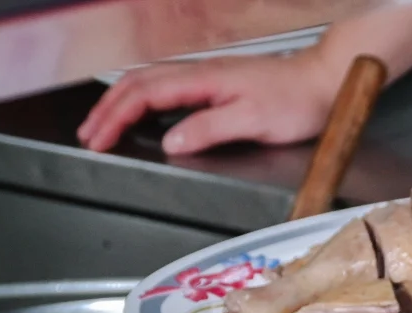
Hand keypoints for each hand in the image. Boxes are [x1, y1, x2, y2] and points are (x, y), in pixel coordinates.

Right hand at [77, 53, 338, 154]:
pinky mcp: (215, 83)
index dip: (115, 118)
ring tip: (102, 125)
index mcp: (203, 79)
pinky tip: (140, 114)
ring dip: (120, 103)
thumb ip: (209, 129)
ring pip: (148, 82)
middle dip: (106, 109)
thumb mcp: (255, 120)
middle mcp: (200, 72)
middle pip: (137, 83)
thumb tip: (173, 141)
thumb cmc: (297, 100)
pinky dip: (142, 100)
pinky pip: (166, 87)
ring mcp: (206, 76)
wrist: (324, 80)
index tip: (98, 140)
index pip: (144, 95)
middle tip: (87, 135)